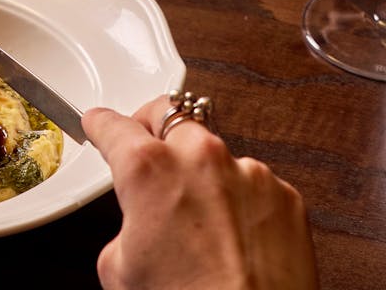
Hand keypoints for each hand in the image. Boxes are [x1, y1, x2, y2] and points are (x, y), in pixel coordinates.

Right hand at [82, 94, 318, 289]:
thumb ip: (126, 224)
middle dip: (155, 131)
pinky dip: (241, 201)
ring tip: (200, 220)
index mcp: (148, 169)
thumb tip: (139, 223)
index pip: (113, 125)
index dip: (100, 124)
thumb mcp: (119, 269)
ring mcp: (248, 172)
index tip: (100, 122)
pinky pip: (253, 183)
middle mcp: (200, 158)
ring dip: (202, 172)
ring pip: (214, 152)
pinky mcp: (285, 195)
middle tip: (149, 155)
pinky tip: (234, 239)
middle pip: (170, 115)